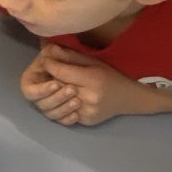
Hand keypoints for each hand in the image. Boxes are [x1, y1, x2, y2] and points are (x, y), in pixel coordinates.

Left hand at [22, 46, 146, 125]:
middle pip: (58, 86)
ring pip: (59, 101)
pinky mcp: (85, 121)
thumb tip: (49, 50)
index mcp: (92, 79)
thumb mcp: (93, 61)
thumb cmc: (110, 75)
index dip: (50, 65)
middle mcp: (89, 97)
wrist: (127, 98)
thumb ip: (70, 56)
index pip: (62, 73)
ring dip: (55, 93)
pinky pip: (65, 113)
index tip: (44, 60)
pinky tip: (65, 98)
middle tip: (50, 72)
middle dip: (52, 78)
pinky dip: (63, 104)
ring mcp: (87, 112)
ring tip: (57, 85)